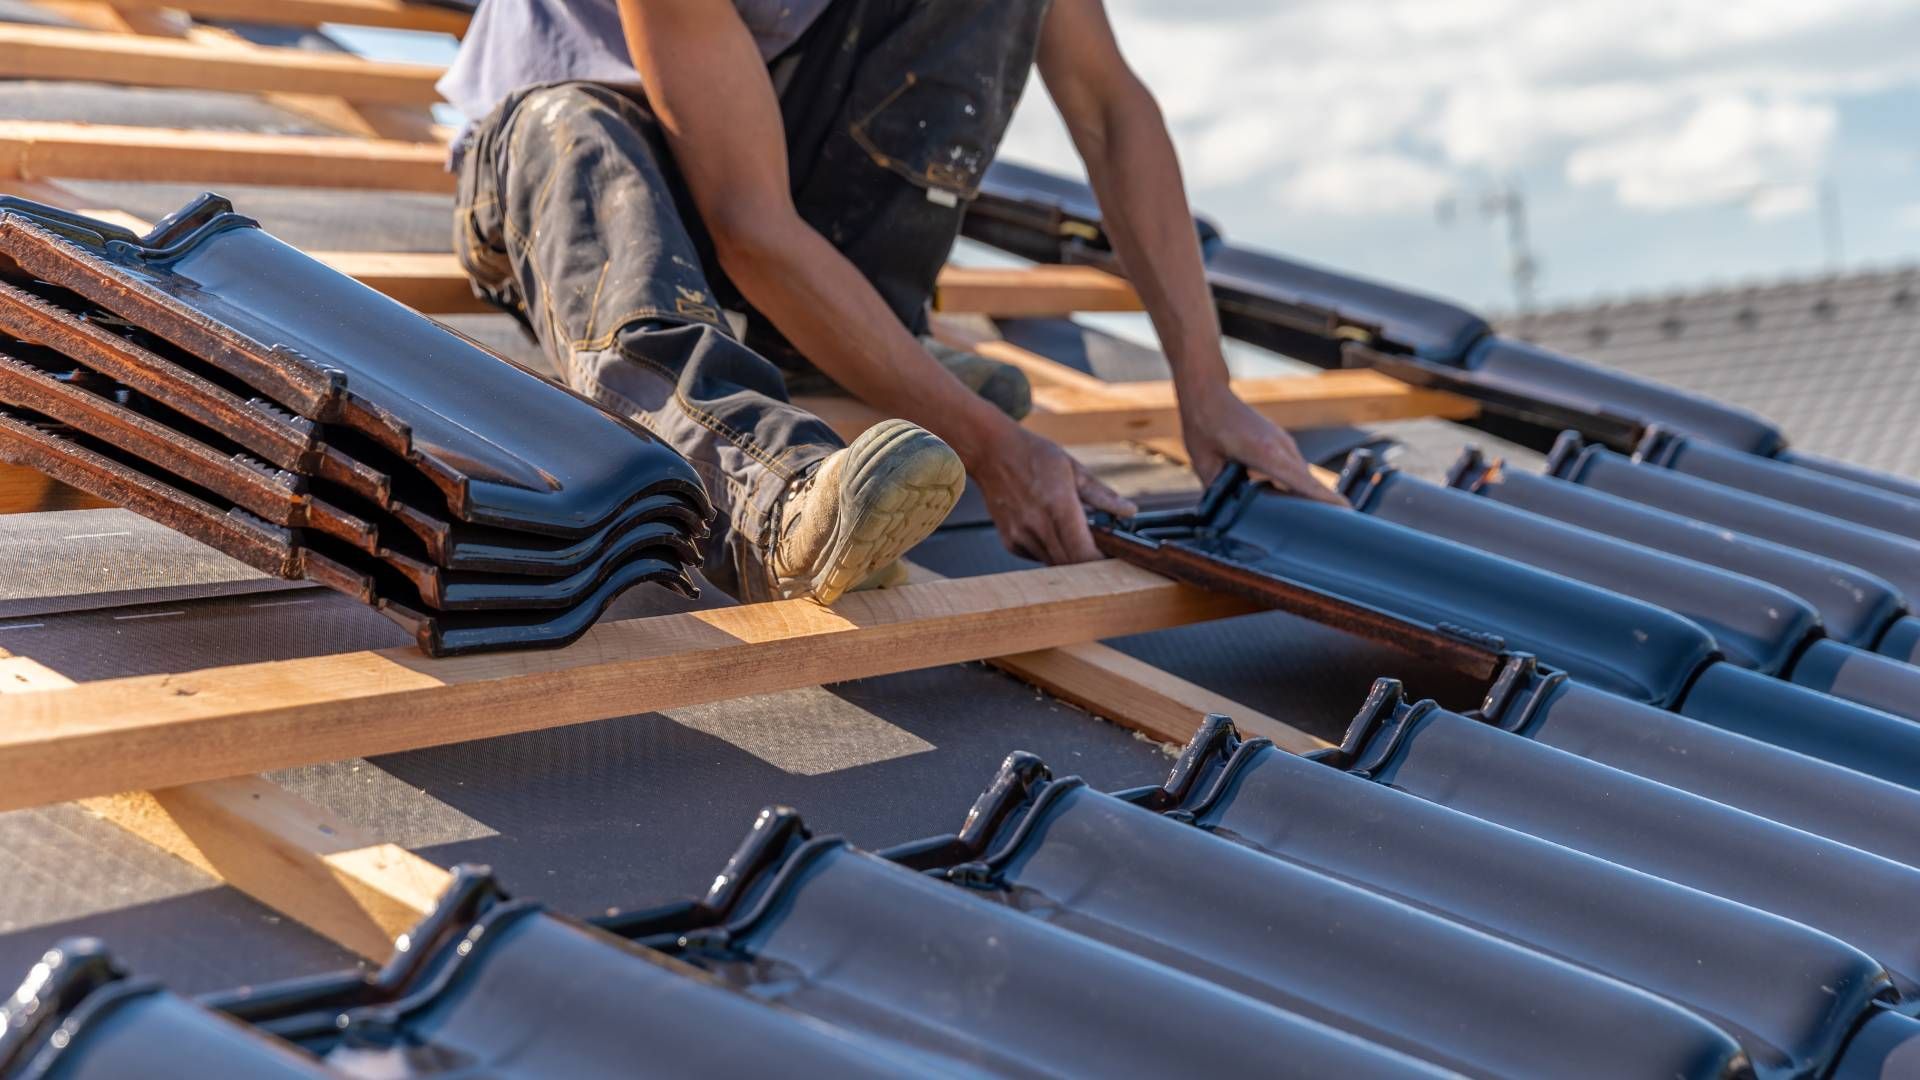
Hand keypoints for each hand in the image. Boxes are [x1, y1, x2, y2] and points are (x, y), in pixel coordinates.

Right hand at [970, 425, 1138, 563]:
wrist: (991, 451)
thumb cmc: (1033, 455)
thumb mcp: (1074, 469)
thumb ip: (1102, 495)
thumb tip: (1129, 511)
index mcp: (1058, 505)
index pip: (1084, 553)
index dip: (1101, 562)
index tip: (1111, 556)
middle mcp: (1037, 525)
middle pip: (1071, 565)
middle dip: (1088, 563)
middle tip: (1099, 550)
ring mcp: (1020, 535)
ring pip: (1054, 564)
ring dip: (1069, 557)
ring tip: (1074, 535)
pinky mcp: (1010, 541)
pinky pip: (1037, 557)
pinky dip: (1050, 551)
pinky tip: (1050, 531)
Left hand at [1180, 385, 1347, 505]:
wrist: (1209, 393)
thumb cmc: (1204, 425)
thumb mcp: (1203, 463)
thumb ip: (1219, 490)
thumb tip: (1224, 514)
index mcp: (1265, 453)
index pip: (1301, 480)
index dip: (1324, 498)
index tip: (1346, 511)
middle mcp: (1281, 447)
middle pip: (1309, 482)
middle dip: (1324, 504)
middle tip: (1331, 530)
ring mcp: (1283, 442)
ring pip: (1303, 475)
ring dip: (1310, 494)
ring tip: (1314, 520)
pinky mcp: (1280, 442)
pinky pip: (1295, 468)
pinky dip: (1299, 484)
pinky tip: (1292, 501)